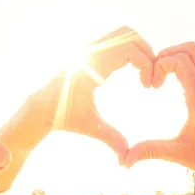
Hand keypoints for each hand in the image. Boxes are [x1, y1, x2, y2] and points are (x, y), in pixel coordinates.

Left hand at [37, 26, 154, 165]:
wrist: (42, 108)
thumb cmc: (65, 118)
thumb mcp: (91, 127)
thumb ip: (111, 140)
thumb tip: (125, 161)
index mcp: (92, 65)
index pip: (130, 50)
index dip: (147, 64)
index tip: (149, 87)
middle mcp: (91, 50)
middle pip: (130, 34)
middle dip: (148, 52)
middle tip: (152, 77)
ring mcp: (90, 46)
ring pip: (124, 33)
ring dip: (140, 49)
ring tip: (145, 74)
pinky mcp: (91, 48)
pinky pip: (117, 39)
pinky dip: (131, 50)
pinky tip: (133, 72)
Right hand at [123, 42, 194, 181]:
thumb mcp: (177, 154)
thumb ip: (150, 151)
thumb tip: (125, 160)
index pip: (181, 62)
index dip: (161, 65)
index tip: (153, 85)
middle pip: (191, 49)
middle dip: (168, 54)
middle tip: (156, 73)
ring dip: (180, 54)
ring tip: (165, 72)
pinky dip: (190, 61)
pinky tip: (178, 79)